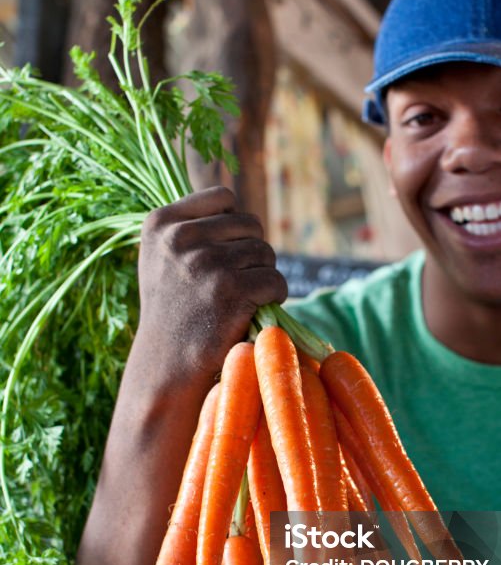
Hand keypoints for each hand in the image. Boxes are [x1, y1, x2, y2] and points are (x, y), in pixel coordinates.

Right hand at [136, 186, 286, 387]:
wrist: (167, 367)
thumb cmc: (174, 313)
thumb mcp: (165, 259)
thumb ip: (192, 227)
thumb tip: (233, 203)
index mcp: (160, 223)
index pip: (223, 197)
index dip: (234, 224)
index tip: (223, 252)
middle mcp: (180, 238)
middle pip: (250, 225)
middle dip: (252, 253)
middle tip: (235, 284)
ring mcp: (206, 263)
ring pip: (266, 253)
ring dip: (263, 277)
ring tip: (240, 300)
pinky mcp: (232, 291)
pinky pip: (276, 281)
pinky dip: (274, 298)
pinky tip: (253, 312)